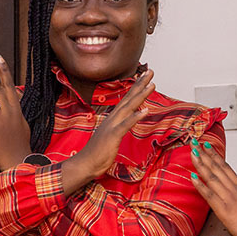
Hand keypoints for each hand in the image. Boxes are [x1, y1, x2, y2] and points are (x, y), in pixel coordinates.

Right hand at [62, 70, 153, 193]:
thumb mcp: (112, 136)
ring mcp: (112, 126)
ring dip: (140, 95)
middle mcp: (113, 118)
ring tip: (151, 85)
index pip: (127, 100)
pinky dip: (135, 117)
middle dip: (140, 84)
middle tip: (151, 71)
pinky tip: (145, 110)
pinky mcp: (113, 136)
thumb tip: (128, 119)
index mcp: (113, 118)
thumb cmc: (98, 153)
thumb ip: (120, 126)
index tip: (145, 77)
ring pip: (128, 107)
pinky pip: (125, 125)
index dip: (136, 88)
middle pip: (129, 98)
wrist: (85, 164)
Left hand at [190, 141, 236, 235]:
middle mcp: (236, 191)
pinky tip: (192, 176)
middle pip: (218, 169)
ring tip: (193, 153)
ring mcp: (229, 199)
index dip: (216, 157)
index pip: (227, 168)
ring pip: (212, 178)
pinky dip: (200, 185)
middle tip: (195, 143)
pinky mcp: (224, 210)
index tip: (208, 147)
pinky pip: (209, 195)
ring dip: (201, 164)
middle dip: (205, 155)